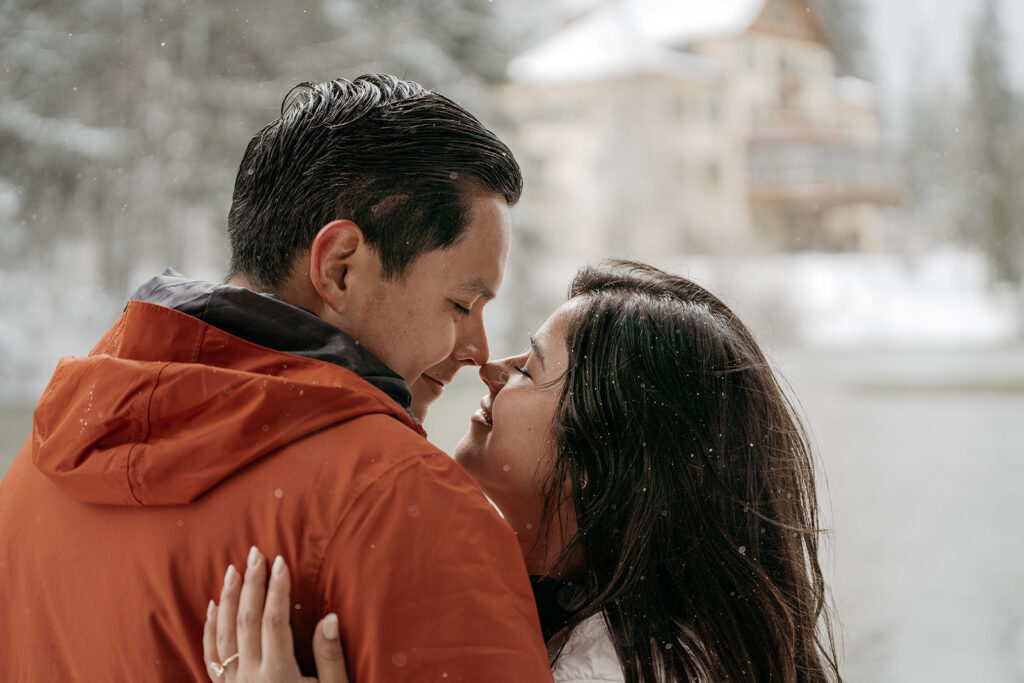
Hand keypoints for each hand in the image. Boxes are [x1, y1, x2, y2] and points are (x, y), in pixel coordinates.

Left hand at [204, 546, 349, 682]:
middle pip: (245, 620)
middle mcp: (250, 677)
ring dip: (227, 599)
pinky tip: (212, 608)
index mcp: (278, 675)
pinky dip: (210, 629)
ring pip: (223, 634)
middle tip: (254, 552)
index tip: (281, 561)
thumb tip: (328, 617)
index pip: (274, 620)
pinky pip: (211, 656)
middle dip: (250, 583)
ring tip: (232, 570)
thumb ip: (330, 658)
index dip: (277, 589)